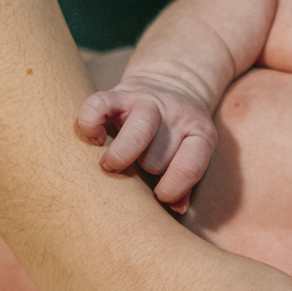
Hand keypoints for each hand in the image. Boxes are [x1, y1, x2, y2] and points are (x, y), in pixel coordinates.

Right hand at [77, 73, 216, 209]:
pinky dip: (91, 124)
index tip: (160, 195)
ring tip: (112, 164)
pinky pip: (98, 105)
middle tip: (140, 166)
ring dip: (122, 155)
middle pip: (158, 157)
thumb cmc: (179, 132)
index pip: (190, 167)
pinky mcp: (119, 92)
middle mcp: (175, 114)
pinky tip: (96, 139)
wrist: (173, 81)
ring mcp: (147, 100)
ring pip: (138, 132)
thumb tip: (176, 208)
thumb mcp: (193, 152)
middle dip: (147, 168)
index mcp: (200, 133)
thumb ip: (185, 182)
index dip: (173, 188)